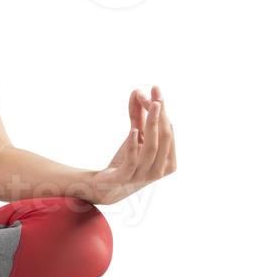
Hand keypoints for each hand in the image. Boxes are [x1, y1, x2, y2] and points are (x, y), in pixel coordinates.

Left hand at [84, 85, 176, 204]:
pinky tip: (133, 130)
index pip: (169, 133)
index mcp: (168, 161)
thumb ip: (139, 116)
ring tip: (151, 105)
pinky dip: (133, 144)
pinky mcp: (124, 177)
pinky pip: (132, 160)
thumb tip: (139, 91)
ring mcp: (143, 175)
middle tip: (156, 94)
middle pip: (163, 138)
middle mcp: (158, 170)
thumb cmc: (126, 160)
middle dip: (161, 114)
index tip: (156, 90)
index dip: (164, 111)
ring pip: (151, 148)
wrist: (106, 186)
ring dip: (152, 124)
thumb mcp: (135, 137)